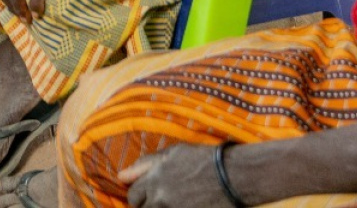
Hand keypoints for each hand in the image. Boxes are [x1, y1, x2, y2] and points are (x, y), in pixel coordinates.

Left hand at [122, 144, 240, 207]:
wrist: (235, 175)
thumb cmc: (204, 159)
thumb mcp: (173, 154)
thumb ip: (145, 165)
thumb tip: (121, 176)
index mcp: (154, 179)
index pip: (133, 196)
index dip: (138, 196)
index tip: (146, 195)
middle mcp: (161, 198)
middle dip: (148, 205)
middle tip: (161, 200)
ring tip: (173, 201)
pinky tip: (186, 204)